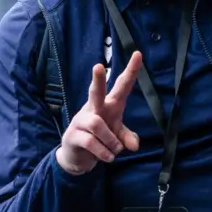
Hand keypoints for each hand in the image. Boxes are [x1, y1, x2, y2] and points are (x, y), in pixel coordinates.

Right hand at [56, 51, 141, 174]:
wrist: (78, 157)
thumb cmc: (101, 139)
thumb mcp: (117, 137)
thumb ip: (126, 137)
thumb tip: (134, 145)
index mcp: (109, 105)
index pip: (121, 85)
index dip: (130, 71)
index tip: (138, 54)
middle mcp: (94, 108)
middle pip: (96, 91)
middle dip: (98, 80)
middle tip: (98, 66)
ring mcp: (81, 120)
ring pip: (97, 124)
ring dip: (110, 141)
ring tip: (115, 151)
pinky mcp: (73, 135)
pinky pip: (90, 142)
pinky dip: (103, 152)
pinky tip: (108, 157)